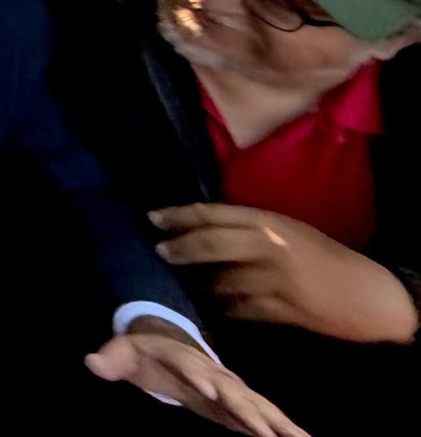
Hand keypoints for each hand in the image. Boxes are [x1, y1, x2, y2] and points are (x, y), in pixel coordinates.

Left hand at [84, 324, 308, 436]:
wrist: (170, 343)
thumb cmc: (145, 353)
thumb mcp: (124, 352)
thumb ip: (111, 358)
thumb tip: (92, 361)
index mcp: (184, 360)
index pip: (192, 368)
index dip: (200, 378)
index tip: (210, 390)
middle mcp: (214, 375)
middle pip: (234, 391)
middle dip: (249, 409)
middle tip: (267, 430)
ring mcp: (232, 390)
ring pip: (260, 407)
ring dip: (280, 423)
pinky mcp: (241, 406)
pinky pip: (268, 418)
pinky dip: (287, 428)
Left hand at [153, 203, 419, 345]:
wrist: (371, 294)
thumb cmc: (327, 259)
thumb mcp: (290, 231)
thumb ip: (251, 228)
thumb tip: (204, 228)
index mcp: (269, 220)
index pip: (212, 213)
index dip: (178, 215)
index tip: (152, 218)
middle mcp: (268, 246)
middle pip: (208, 244)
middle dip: (178, 249)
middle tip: (159, 252)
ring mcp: (275, 279)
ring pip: (220, 281)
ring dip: (200, 285)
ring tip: (187, 285)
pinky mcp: (282, 309)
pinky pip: (240, 309)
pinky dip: (226, 309)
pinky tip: (218, 308)